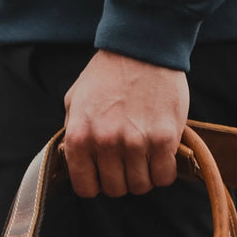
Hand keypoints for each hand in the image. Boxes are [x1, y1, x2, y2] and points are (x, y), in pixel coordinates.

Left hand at [62, 50, 188, 198]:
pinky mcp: (163, 138)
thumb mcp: (75, 100)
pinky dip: (164, 171)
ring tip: (145, 157)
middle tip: (128, 162)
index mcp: (80, 137)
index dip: (96, 184)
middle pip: (115, 189)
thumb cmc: (108, 73)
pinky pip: (164, 176)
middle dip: (121, 179)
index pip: (85, 188)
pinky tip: (161, 155)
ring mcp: (135, 142)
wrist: (142, 47)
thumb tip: (76, 161)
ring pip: (140, 186)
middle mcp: (105, 143)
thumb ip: (73, 132)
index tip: (104, 175)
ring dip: (144, 176)